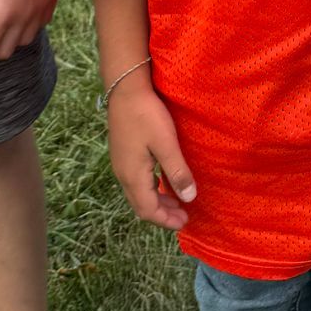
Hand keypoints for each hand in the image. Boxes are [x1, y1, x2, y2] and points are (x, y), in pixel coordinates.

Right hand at [106, 72, 195, 230]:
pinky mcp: (122, 153)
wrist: (125, 89)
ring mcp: (120, 164)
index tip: (184, 222)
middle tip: (183, 215)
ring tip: (177, 200)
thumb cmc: (147, 115)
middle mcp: (123, 174)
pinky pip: (136, 181)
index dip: (166, 220)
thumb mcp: (166, 143)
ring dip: (157, 201)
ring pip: (138, 193)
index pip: (148, 210)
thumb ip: (177, 172)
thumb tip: (189, 198)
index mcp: (133, 176)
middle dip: (162, 214)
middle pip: (141, 205)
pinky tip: (163, 181)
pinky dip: (151, 188)